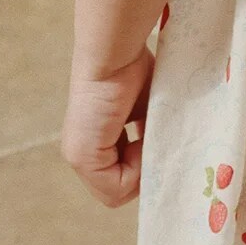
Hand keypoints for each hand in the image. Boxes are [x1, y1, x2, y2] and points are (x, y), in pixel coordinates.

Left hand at [60, 42, 153, 206]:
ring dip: (141, 168)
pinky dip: (137, 170)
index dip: (143, 163)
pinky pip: (116, 188)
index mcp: (95, 140)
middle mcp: (82, 152)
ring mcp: (79, 157)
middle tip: (155, 140)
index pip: (121, 174)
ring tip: (148, 136)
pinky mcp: (83, 157)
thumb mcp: (146, 109)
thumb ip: (149, 134)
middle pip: (119, 186)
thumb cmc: (133, 69)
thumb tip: (166, 156)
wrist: (114, 53)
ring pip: (117, 191)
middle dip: (143, 169)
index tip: (155, 136)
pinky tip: (142, 138)